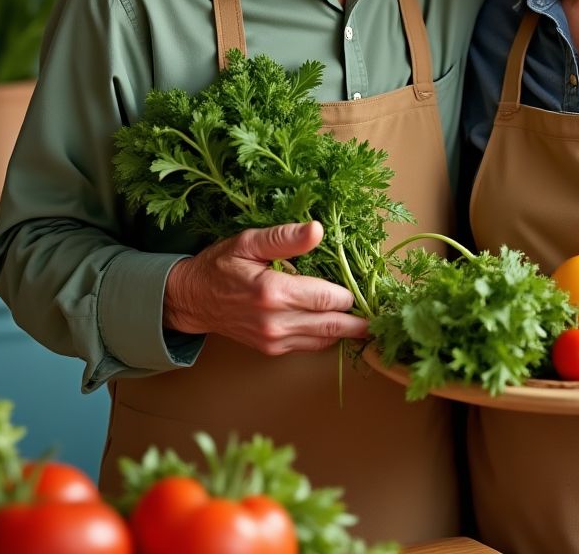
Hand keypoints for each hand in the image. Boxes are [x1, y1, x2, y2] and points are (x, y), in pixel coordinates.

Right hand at [163, 221, 369, 354]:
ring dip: (349, 330)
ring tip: (372, 318)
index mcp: (273, 293)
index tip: (372, 286)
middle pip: (333, 325)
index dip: (351, 293)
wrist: (192, 299)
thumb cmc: (221, 265)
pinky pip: (310, 345)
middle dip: (361, 319)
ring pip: (325, 340)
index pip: (328, 298)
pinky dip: (329, 336)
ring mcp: (274, 340)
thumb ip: (285, 238)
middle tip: (387, 313)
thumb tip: (318, 230)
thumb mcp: (249, 242)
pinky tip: (342, 323)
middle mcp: (276, 322)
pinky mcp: (272, 349)